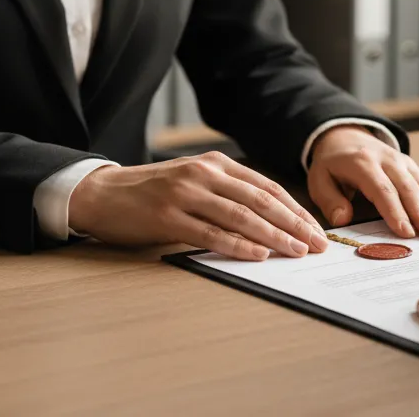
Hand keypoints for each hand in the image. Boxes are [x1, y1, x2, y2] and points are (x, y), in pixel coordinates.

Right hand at [68, 151, 329, 259]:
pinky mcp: (168, 216)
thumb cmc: (153, 193)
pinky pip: (211, 233)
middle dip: (294, 224)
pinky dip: (238, 245)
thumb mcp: (195, 182)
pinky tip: (258, 255)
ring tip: (295, 251)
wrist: (102, 194)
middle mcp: (204, 173)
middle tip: (316, 244)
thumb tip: (272, 220)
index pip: (266, 187)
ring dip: (273, 236)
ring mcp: (185, 193)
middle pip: (260, 201)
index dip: (294, 209)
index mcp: (216, 164)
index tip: (316, 229)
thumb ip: (227, 193)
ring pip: (241, 216)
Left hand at [307, 126, 418, 238]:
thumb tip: (342, 219)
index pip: (382, 189)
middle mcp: (387, 159)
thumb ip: (329, 199)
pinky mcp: (412, 166)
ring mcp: (403, 162)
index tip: (406, 232)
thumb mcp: (319, 178)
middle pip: (408, 187)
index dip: (395, 211)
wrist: (345, 135)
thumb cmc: (332, 164)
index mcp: (362, 163)